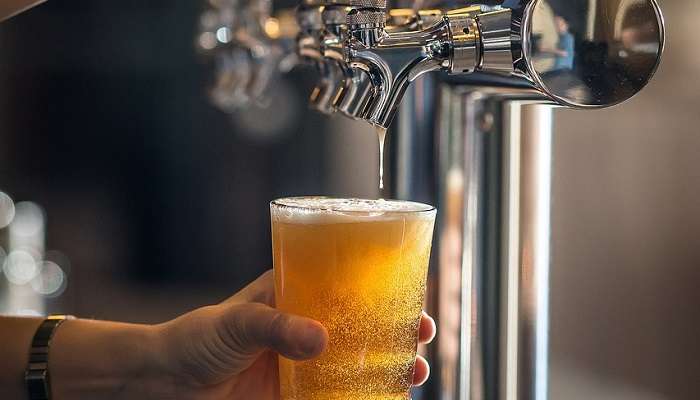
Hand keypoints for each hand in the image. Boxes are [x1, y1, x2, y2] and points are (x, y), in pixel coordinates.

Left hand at [155, 270, 436, 398]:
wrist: (168, 382)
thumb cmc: (198, 337)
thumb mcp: (237, 321)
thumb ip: (276, 327)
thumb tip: (320, 340)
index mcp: (295, 295)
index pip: (347, 285)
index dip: (383, 289)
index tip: (412, 296)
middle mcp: (305, 325)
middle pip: (363, 324)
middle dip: (397, 330)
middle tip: (422, 336)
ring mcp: (304, 362)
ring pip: (357, 361)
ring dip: (389, 365)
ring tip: (414, 372)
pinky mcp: (297, 394)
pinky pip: (336, 395)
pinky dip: (361, 397)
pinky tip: (384, 399)